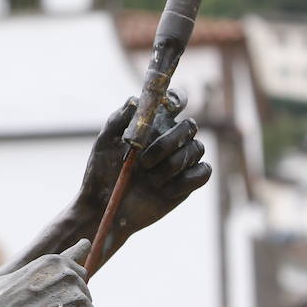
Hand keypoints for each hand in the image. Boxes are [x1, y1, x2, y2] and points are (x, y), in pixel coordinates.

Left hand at [75, 92, 211, 254]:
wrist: (107, 207)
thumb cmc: (101, 173)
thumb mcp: (104, 144)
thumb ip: (118, 120)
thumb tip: (135, 100)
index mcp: (152, 125)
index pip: (175, 102)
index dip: (178, 99)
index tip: (171, 105)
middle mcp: (170, 139)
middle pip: (190, 126)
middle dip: (169, 142)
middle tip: (144, 162)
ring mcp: (181, 160)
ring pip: (197, 148)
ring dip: (172, 165)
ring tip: (150, 180)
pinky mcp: (189, 182)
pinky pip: (204, 172)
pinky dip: (185, 180)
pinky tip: (165, 190)